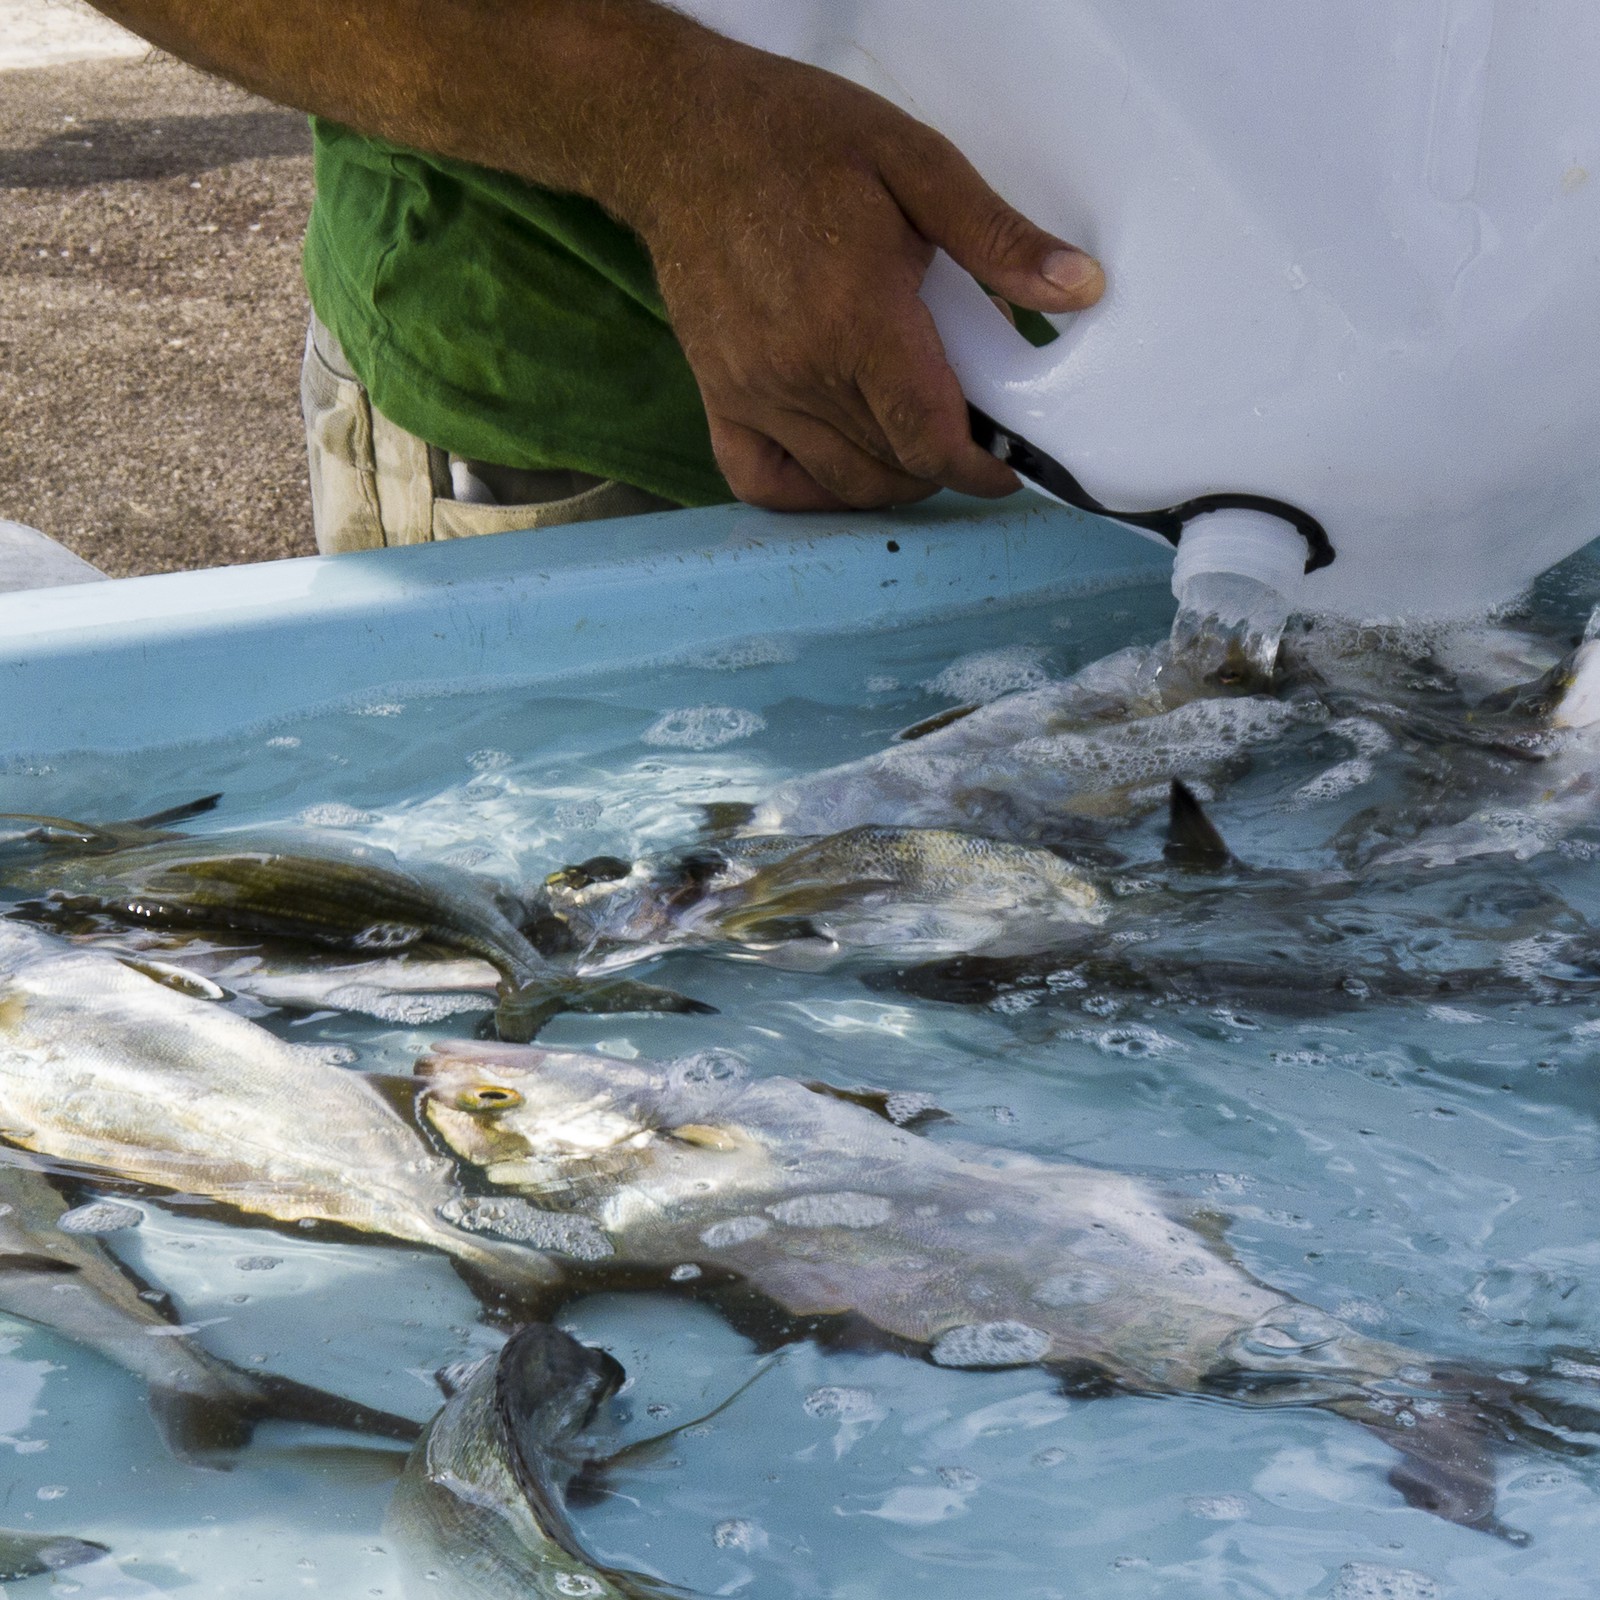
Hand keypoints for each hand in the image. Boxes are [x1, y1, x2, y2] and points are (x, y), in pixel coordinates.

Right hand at [630, 40, 1104, 510]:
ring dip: (893, 481)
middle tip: (972, 432)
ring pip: (840, 481)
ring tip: (921, 447)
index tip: (1007, 462)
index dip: (980, 467)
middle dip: (946, 463)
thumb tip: (1079, 287)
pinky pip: (763, 481)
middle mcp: (800, 372)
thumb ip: (996, 236)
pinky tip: (843, 468)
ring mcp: (753, 393)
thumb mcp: (913, 161)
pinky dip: (810, 493)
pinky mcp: (719, 396)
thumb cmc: (796, 139)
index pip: (931, 439)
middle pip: (895, 465)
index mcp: (858, 321)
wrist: (682, 137)